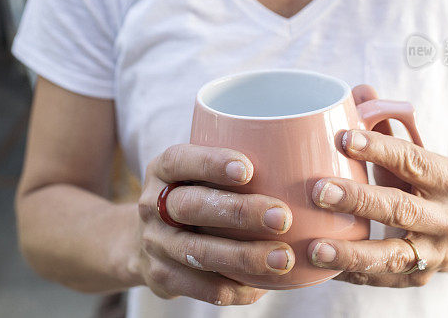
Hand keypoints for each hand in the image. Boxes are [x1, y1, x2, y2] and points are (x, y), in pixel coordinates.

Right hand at [133, 144, 294, 304]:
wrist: (144, 240)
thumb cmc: (193, 195)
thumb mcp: (198, 174)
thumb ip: (233, 168)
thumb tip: (303, 160)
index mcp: (162, 170)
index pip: (180, 161)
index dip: (211, 163)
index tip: (248, 169)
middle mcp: (151, 204)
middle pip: (191, 207)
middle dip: (239, 212)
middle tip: (282, 217)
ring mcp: (154, 243)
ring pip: (197, 251)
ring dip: (243, 256)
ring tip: (283, 259)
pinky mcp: (160, 276)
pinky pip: (200, 286)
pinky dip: (234, 287)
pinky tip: (263, 285)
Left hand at [307, 128, 447, 287]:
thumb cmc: (426, 185)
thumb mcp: (417, 155)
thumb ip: (388, 125)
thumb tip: (360, 90)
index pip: (414, 160)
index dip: (379, 149)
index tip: (343, 138)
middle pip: (402, 208)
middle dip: (359, 200)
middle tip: (318, 190)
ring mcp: (436, 253)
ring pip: (393, 255)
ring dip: (352, 252)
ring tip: (315, 247)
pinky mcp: (419, 278)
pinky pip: (382, 279)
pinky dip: (351, 273)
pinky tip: (320, 267)